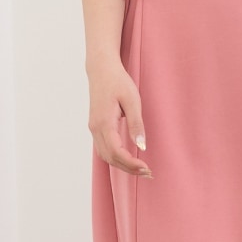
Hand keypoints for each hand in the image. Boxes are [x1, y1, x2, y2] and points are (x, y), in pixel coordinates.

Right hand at [88, 62, 152, 177]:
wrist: (101, 69)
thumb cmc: (118, 81)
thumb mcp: (132, 100)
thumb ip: (136, 124)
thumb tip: (141, 146)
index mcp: (104, 123)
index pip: (116, 152)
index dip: (131, 164)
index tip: (147, 168)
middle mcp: (95, 128)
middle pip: (110, 158)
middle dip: (128, 168)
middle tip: (148, 173)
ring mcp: (93, 128)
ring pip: (105, 156)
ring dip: (121, 165)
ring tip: (140, 169)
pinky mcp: (95, 126)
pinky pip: (103, 148)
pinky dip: (115, 158)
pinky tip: (128, 158)